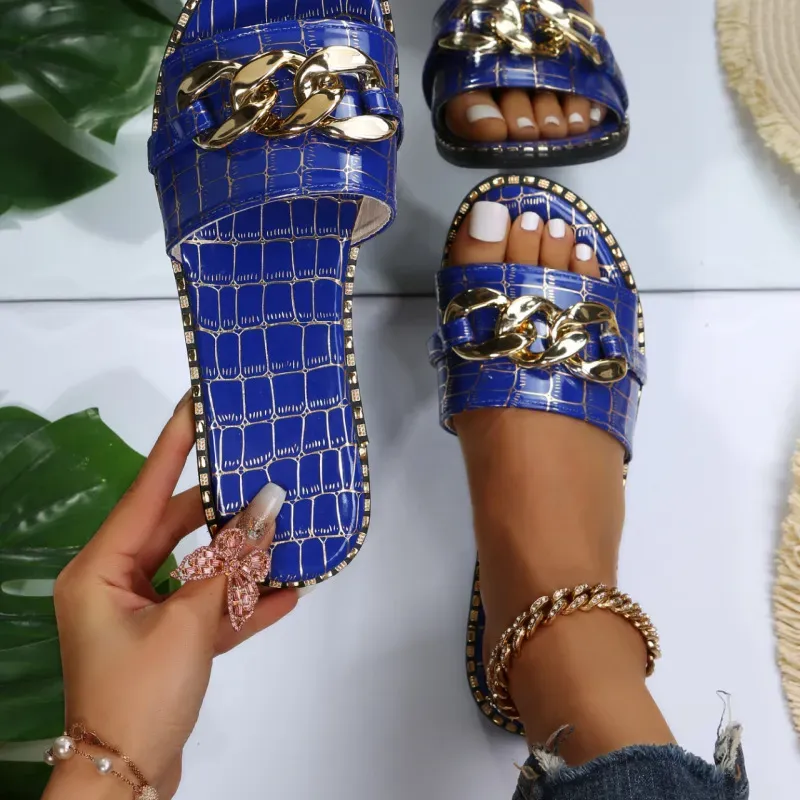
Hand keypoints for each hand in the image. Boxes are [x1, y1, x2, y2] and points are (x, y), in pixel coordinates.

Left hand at [45, 395, 297, 797]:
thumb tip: (266, 510)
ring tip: (287, 530)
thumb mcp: (188, 620)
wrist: (127, 781)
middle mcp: (119, 582)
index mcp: (103, 568)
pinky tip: (287, 592)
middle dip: (226, 512)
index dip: (175, 445)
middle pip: (179, 529)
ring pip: (200, 568)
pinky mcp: (170, 641)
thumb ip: (230, 563)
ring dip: (242, 560)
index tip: (197, 404)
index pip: (146, 490)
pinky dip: (242, 603)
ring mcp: (146, 613)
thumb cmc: (143, 691)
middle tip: (264, 473)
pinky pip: (209, 608)